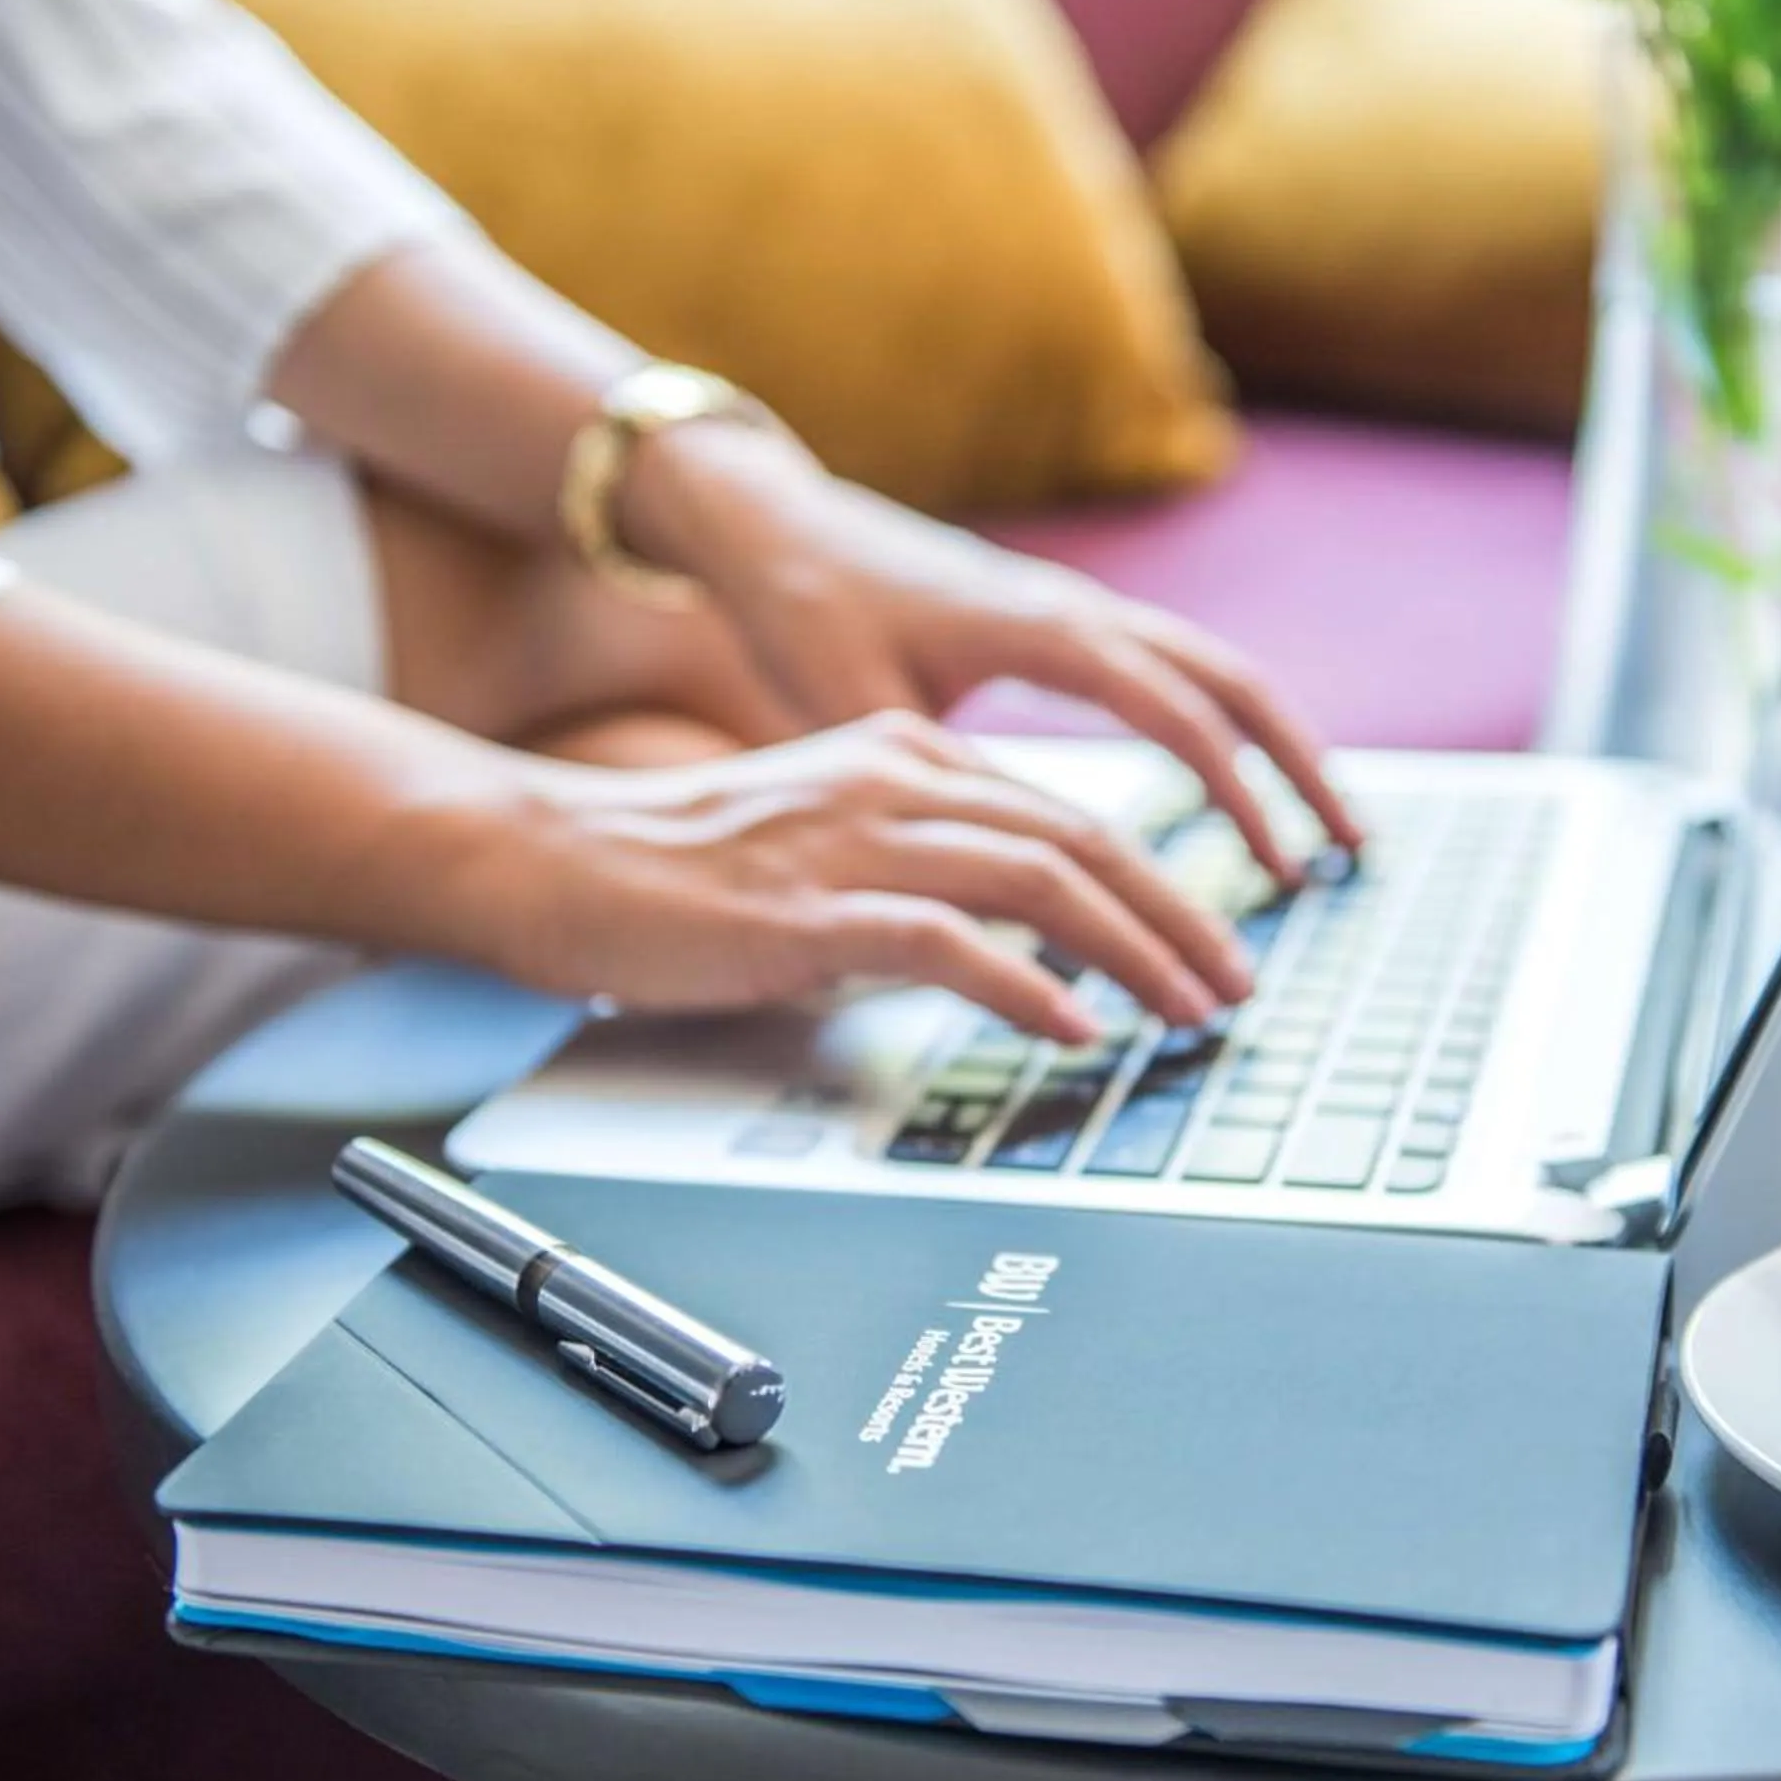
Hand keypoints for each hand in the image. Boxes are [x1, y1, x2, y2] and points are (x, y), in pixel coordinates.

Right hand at [456, 710, 1256, 1037]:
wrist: (545, 859)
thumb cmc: (677, 867)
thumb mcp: (824, 836)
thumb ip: (917, 859)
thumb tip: (1018, 928)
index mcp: (903, 754)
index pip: (1068, 815)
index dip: (1159, 884)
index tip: (1210, 947)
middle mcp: (892, 780)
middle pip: (1081, 840)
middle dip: (1177, 919)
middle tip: (1235, 986)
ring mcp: (851, 841)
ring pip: (1038, 881)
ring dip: (1133, 953)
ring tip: (1186, 1011)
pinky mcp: (806, 911)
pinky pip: (946, 941)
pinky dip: (1025, 983)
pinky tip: (1073, 1026)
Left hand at [617, 422, 1362, 883]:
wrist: (773, 525)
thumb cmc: (801, 612)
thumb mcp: (852, 706)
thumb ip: (929, 777)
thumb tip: (992, 877)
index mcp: (1039, 628)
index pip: (1174, 714)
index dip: (1237, 796)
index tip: (1277, 869)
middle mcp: (1079, 607)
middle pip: (1233, 678)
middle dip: (1303, 766)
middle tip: (1356, 849)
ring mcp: (1080, 607)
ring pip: (1217, 667)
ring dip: (1280, 744)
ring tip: (1327, 828)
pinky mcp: (1066, 621)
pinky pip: (1177, 669)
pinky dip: (1229, 726)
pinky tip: (1245, 786)